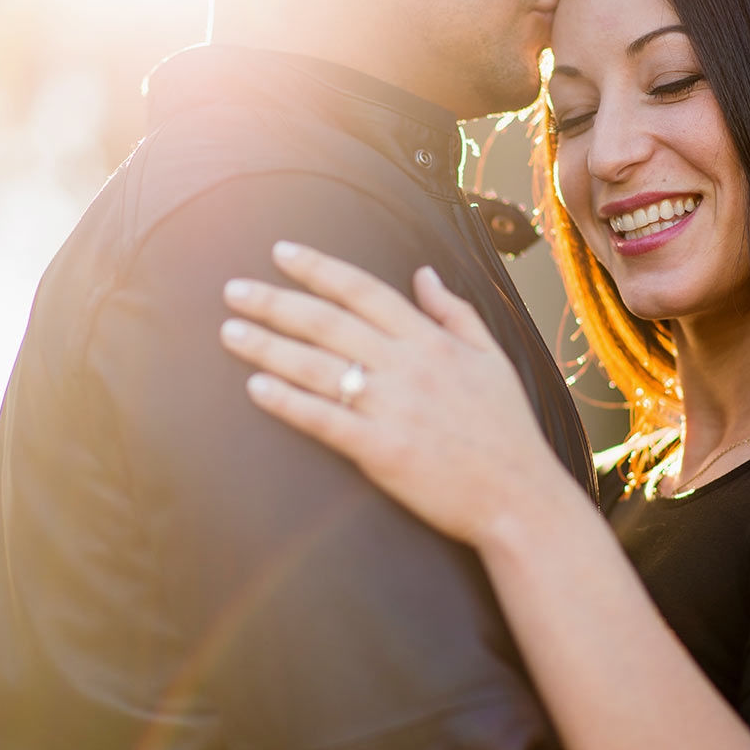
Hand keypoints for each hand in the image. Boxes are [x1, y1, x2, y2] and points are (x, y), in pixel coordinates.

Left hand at [220, 242, 564, 547]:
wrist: (519, 496)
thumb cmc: (506, 429)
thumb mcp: (492, 357)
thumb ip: (454, 313)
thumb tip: (424, 274)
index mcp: (432, 340)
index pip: (363, 291)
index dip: (318, 268)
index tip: (281, 253)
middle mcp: (407, 366)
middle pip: (327, 322)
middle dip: (275, 302)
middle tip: (233, 290)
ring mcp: (392, 408)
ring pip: (317, 367)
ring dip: (268, 346)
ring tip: (230, 332)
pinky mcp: (380, 451)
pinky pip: (323, 419)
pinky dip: (287, 401)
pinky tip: (256, 388)